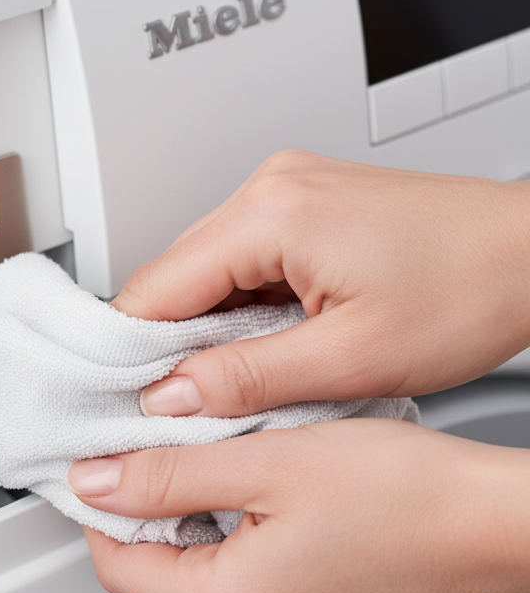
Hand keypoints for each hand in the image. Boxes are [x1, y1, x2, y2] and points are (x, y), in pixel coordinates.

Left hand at [68, 420, 529, 592]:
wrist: (497, 524)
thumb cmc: (407, 494)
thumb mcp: (264, 462)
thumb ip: (166, 476)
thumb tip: (94, 482)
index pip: (119, 567)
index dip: (103, 511)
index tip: (107, 465)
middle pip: (161, 576)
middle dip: (156, 513)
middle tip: (177, 451)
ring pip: (205, 579)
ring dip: (202, 524)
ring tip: (236, 469)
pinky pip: (249, 590)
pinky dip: (242, 544)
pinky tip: (271, 501)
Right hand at [116, 151, 529, 417]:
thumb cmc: (472, 289)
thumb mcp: (351, 357)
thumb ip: (246, 376)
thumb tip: (169, 394)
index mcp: (271, 214)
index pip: (154, 287)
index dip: (128, 350)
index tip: (121, 397)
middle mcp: (270, 189)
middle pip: (173, 276)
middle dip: (168, 342)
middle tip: (179, 403)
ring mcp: (286, 191)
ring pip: (205, 271)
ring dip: (206, 327)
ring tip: (234, 378)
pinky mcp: (303, 204)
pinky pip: (240, 260)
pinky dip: (238, 306)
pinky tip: (262, 343)